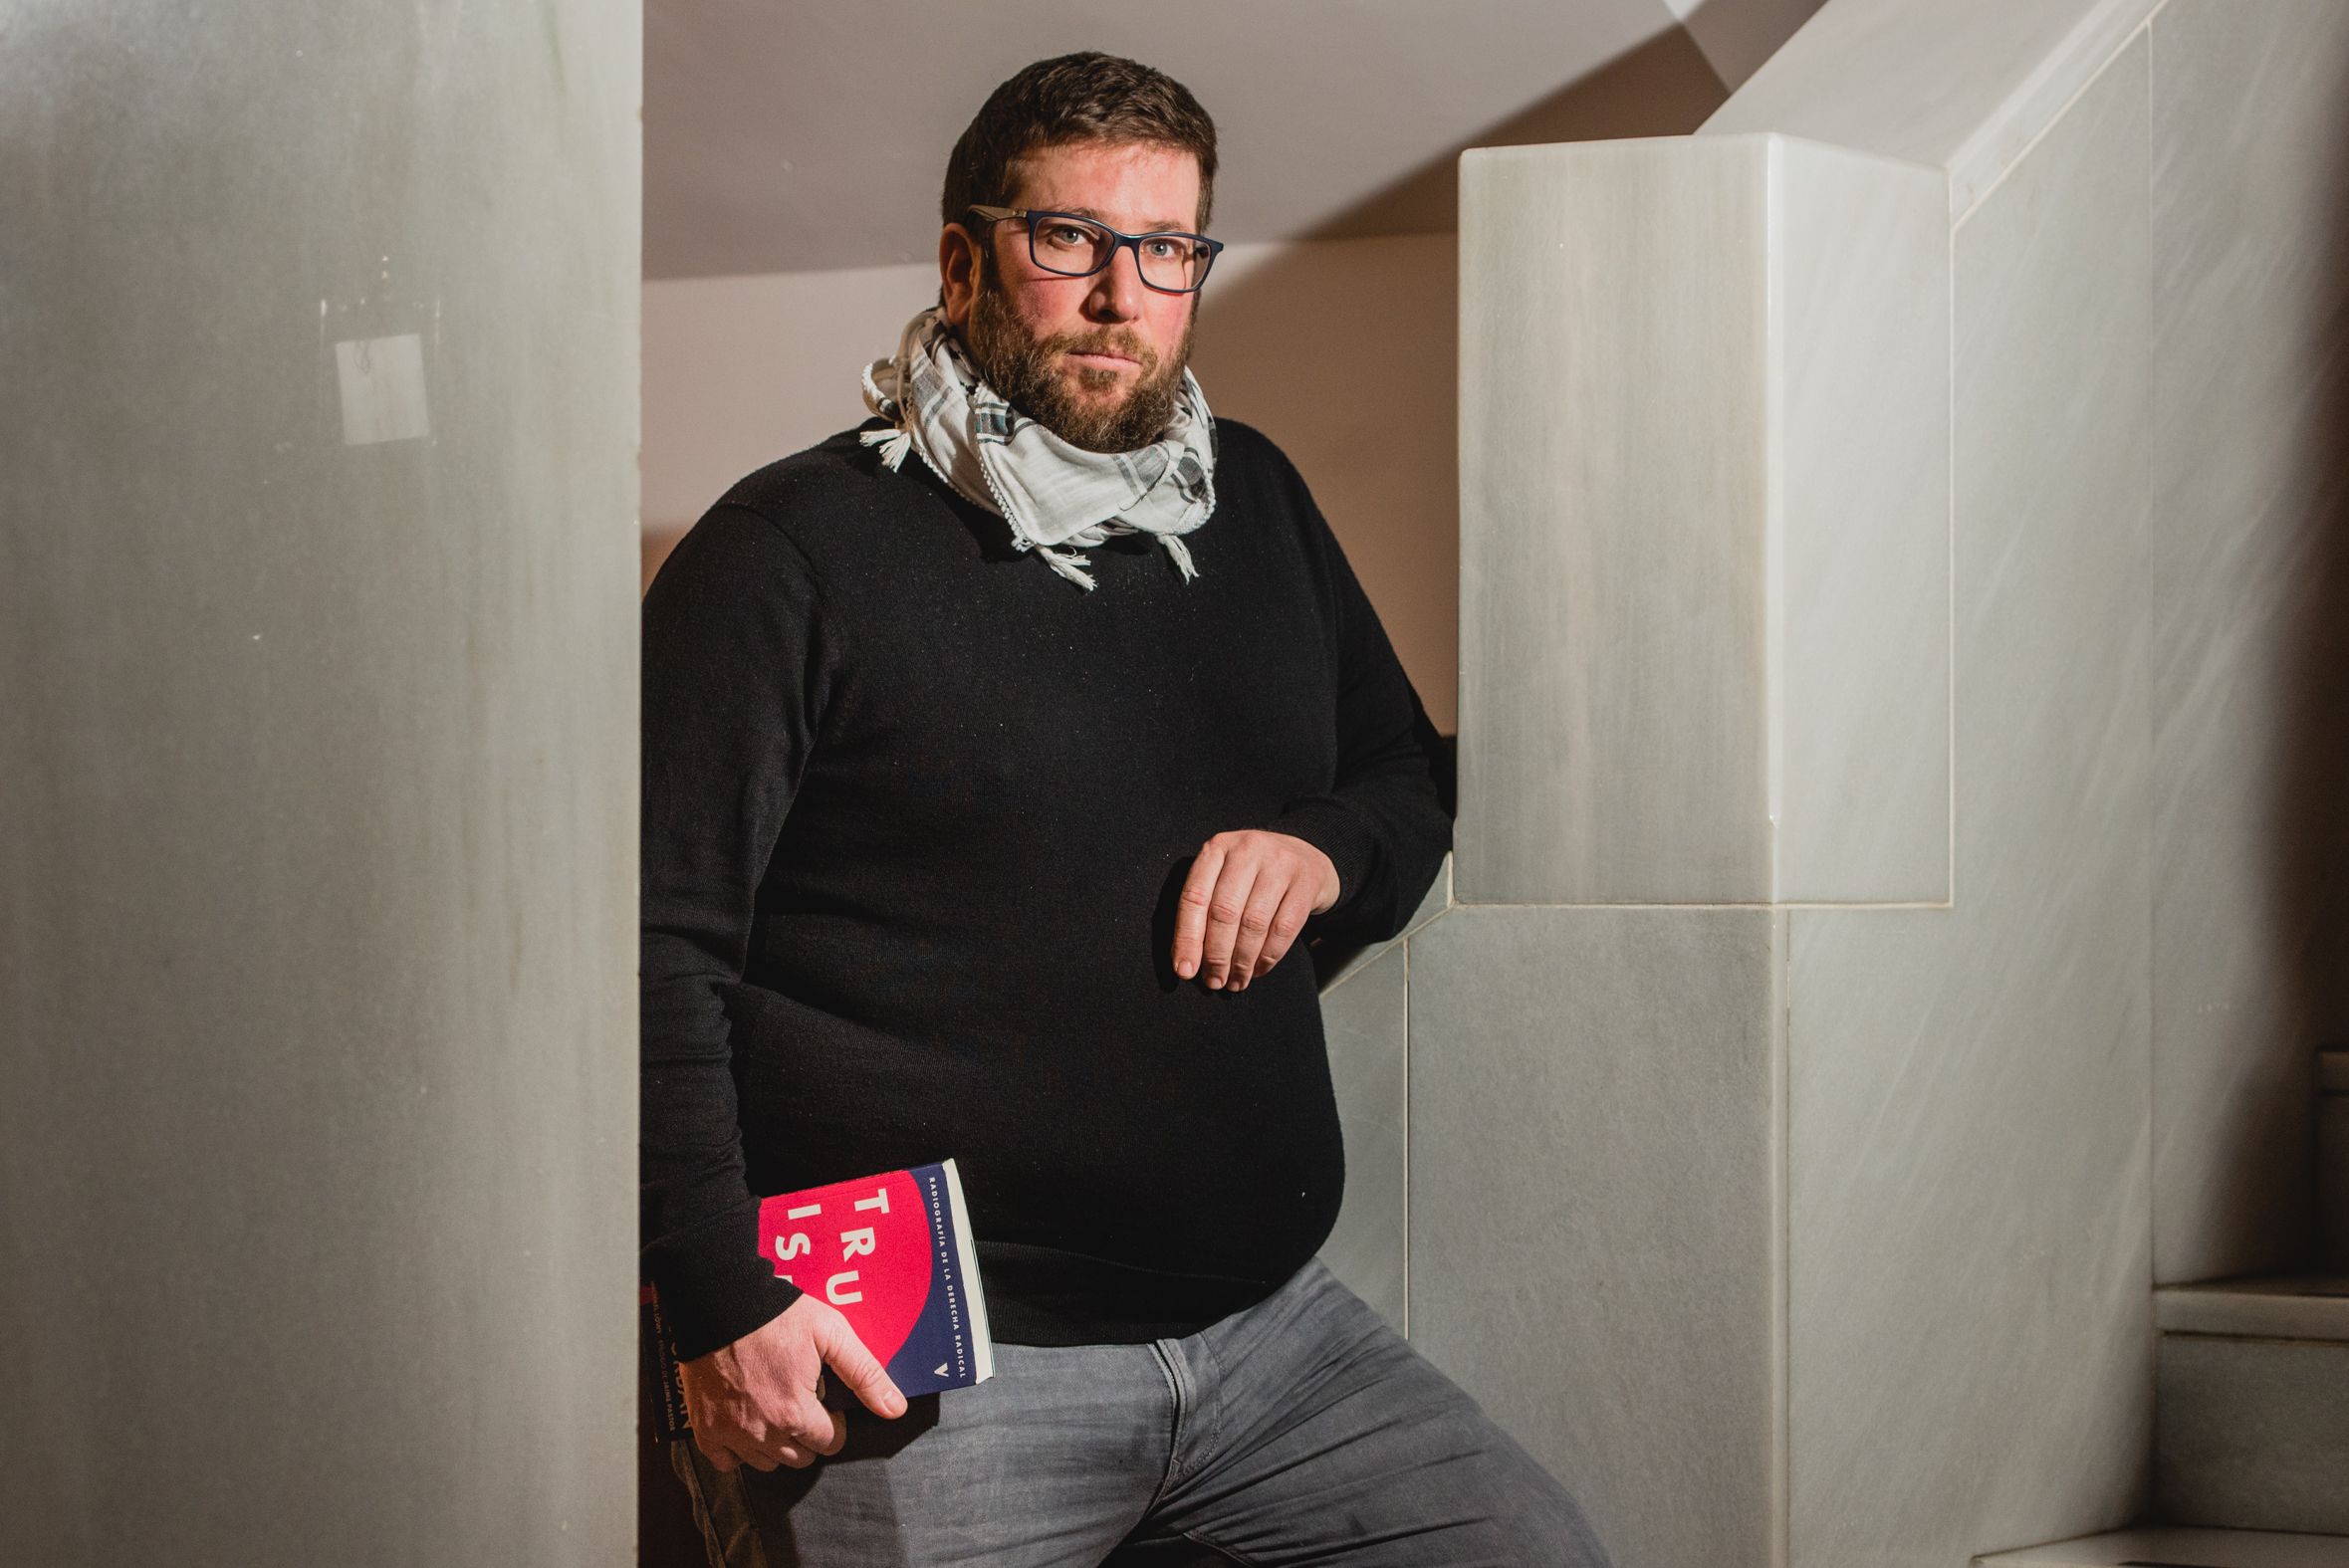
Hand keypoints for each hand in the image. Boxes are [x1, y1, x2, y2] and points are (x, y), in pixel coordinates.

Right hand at [677, 1294, 905, 1471]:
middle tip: (802, 1401)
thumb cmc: (776, 1315)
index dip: (834, 1422)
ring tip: (776, 1409)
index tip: (825, 1398)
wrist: (717, 1302)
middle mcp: (762, 1433)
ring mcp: (730, 1433)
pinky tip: (747, 1423)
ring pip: (766, 1464)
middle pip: (800, 1458)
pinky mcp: (705, 1429)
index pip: (830, 1443)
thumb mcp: (831, 1333)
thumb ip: (865, 1374)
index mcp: (795, 1413)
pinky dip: (739, 1451)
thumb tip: (895, 1409)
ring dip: (777, 1445)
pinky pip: (727, 1462)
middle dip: (808, 1435)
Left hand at [1172, 830, 1339, 991]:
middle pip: (1225, 912)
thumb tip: (1186, 962)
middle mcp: (1247, 849)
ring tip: (1235, 981)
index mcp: (1217, 848)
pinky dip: (1268, 957)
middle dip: (1217, 956)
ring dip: (1242, 961)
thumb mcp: (1224, 878)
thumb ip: (1203, 910)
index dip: (1187, 938)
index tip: (1185, 971)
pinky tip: (1258, 970)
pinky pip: (1283, 929)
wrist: (1305, 858)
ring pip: (1254, 924)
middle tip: (1214, 981)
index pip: (1194, 897)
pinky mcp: (1305, 882)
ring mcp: (1280, 863)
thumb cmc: (1253, 876)